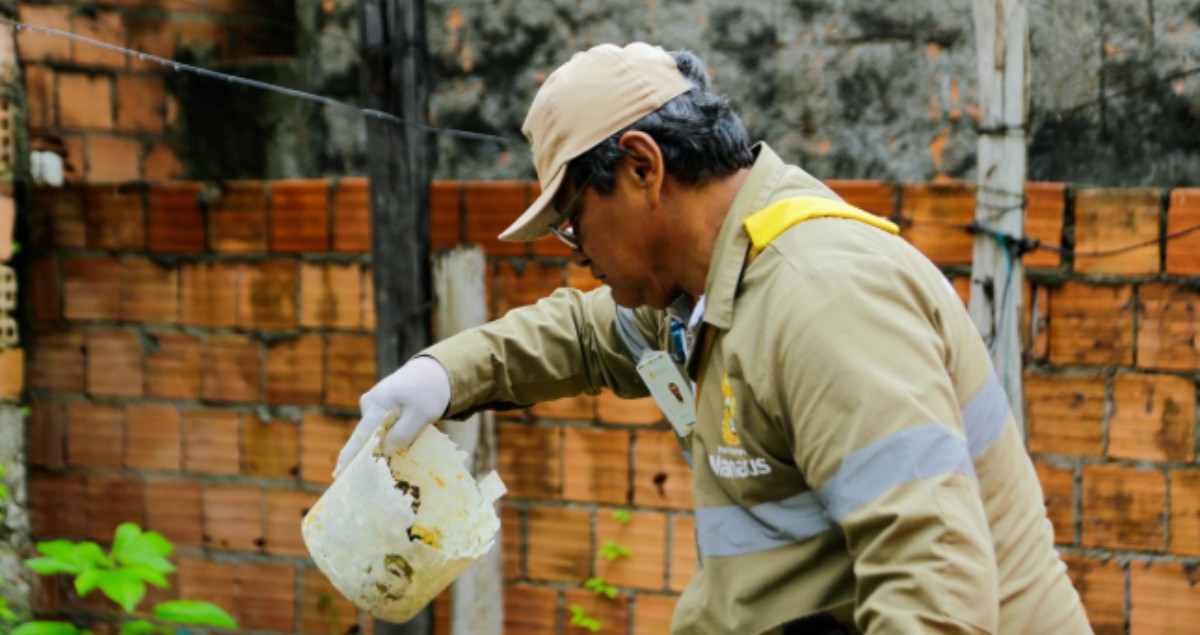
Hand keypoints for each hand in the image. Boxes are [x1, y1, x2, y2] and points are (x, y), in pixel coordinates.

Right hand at [333, 356, 451, 477]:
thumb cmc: (428, 393)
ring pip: (375, 434)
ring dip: (386, 443)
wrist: (431, 374)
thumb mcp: (422, 414)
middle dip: (371, 455)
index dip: (350, 455)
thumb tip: (385, 450)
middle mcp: (368, 404)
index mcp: (378, 403)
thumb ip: (404, 433)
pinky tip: (403, 437)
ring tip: (405, 444)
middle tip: (381, 475)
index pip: (362, 435)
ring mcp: (371, 406)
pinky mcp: (377, 410)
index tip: (339, 472)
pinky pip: (380, 429)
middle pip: (367, 437)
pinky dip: (389, 436)